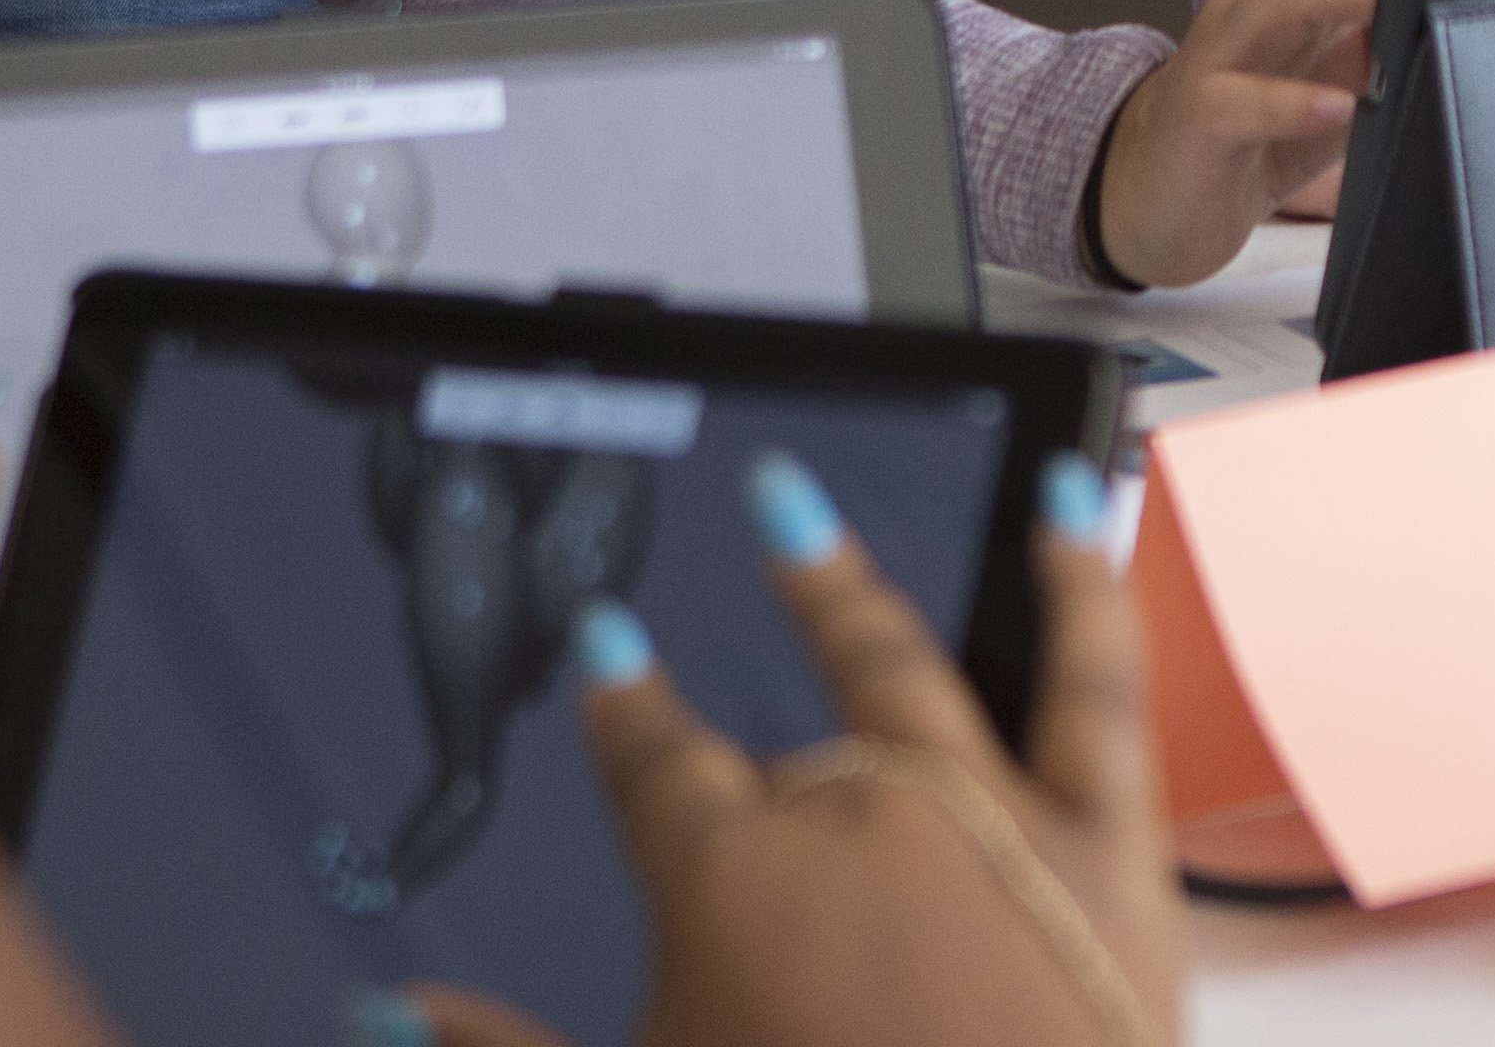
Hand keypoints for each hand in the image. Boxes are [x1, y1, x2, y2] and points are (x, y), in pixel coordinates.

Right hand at [393, 451, 1181, 1046]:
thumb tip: (386, 1010)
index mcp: (729, 880)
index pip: (654, 762)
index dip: (626, 701)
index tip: (612, 647)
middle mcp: (853, 822)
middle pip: (790, 741)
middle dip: (763, 657)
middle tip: (761, 530)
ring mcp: (988, 820)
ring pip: (911, 663)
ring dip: (856, 581)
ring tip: (818, 507)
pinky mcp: (1108, 848)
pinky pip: (1098, 684)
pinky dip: (1082, 584)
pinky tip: (1068, 499)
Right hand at [1092, 0, 1388, 287]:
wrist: (1157, 191)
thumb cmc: (1259, 128)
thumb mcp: (1336, 74)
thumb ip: (1385, 34)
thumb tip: (1457, 7)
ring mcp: (1220, 50)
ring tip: (1405, 11)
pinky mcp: (1196, 117)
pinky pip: (1237, 98)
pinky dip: (1291, 100)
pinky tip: (1339, 106)